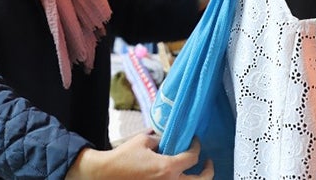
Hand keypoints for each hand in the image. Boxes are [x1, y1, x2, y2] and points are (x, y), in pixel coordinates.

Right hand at [65, 133, 213, 179]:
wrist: (107, 174)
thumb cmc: (124, 157)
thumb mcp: (142, 141)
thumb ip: (158, 139)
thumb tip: (165, 139)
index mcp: (168, 168)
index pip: (193, 158)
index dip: (196, 147)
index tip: (194, 141)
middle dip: (208, 170)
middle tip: (208, 163)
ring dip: (196, 179)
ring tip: (198, 172)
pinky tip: (179, 175)